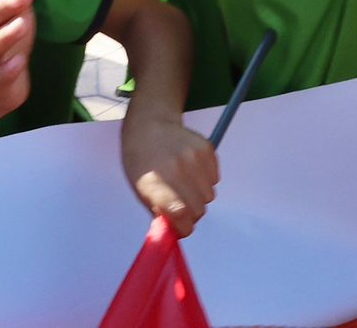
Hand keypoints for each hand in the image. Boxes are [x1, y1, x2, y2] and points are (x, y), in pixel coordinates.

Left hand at [122, 115, 218, 238]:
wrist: (150, 126)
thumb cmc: (141, 162)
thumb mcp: (141, 192)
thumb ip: (160, 213)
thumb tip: (178, 231)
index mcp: (157, 185)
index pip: (183, 219)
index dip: (183, 228)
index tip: (180, 227)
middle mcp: (178, 170)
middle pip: (199, 209)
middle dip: (191, 213)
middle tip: (181, 204)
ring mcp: (194, 157)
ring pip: (210, 194)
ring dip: (200, 195)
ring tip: (184, 183)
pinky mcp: (207, 148)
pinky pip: (215, 178)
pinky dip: (206, 179)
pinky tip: (191, 170)